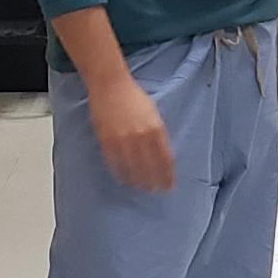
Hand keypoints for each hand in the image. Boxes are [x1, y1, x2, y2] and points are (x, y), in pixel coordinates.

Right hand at [87, 77, 174, 192]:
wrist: (111, 86)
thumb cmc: (134, 97)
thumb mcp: (154, 114)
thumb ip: (158, 133)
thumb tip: (161, 154)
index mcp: (156, 129)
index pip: (165, 160)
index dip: (168, 175)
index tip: (169, 185)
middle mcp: (141, 137)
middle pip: (150, 168)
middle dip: (154, 182)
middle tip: (156, 191)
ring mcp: (123, 141)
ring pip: (132, 169)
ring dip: (138, 181)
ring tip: (142, 188)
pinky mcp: (107, 142)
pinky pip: (115, 164)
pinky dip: (121, 173)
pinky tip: (124, 179)